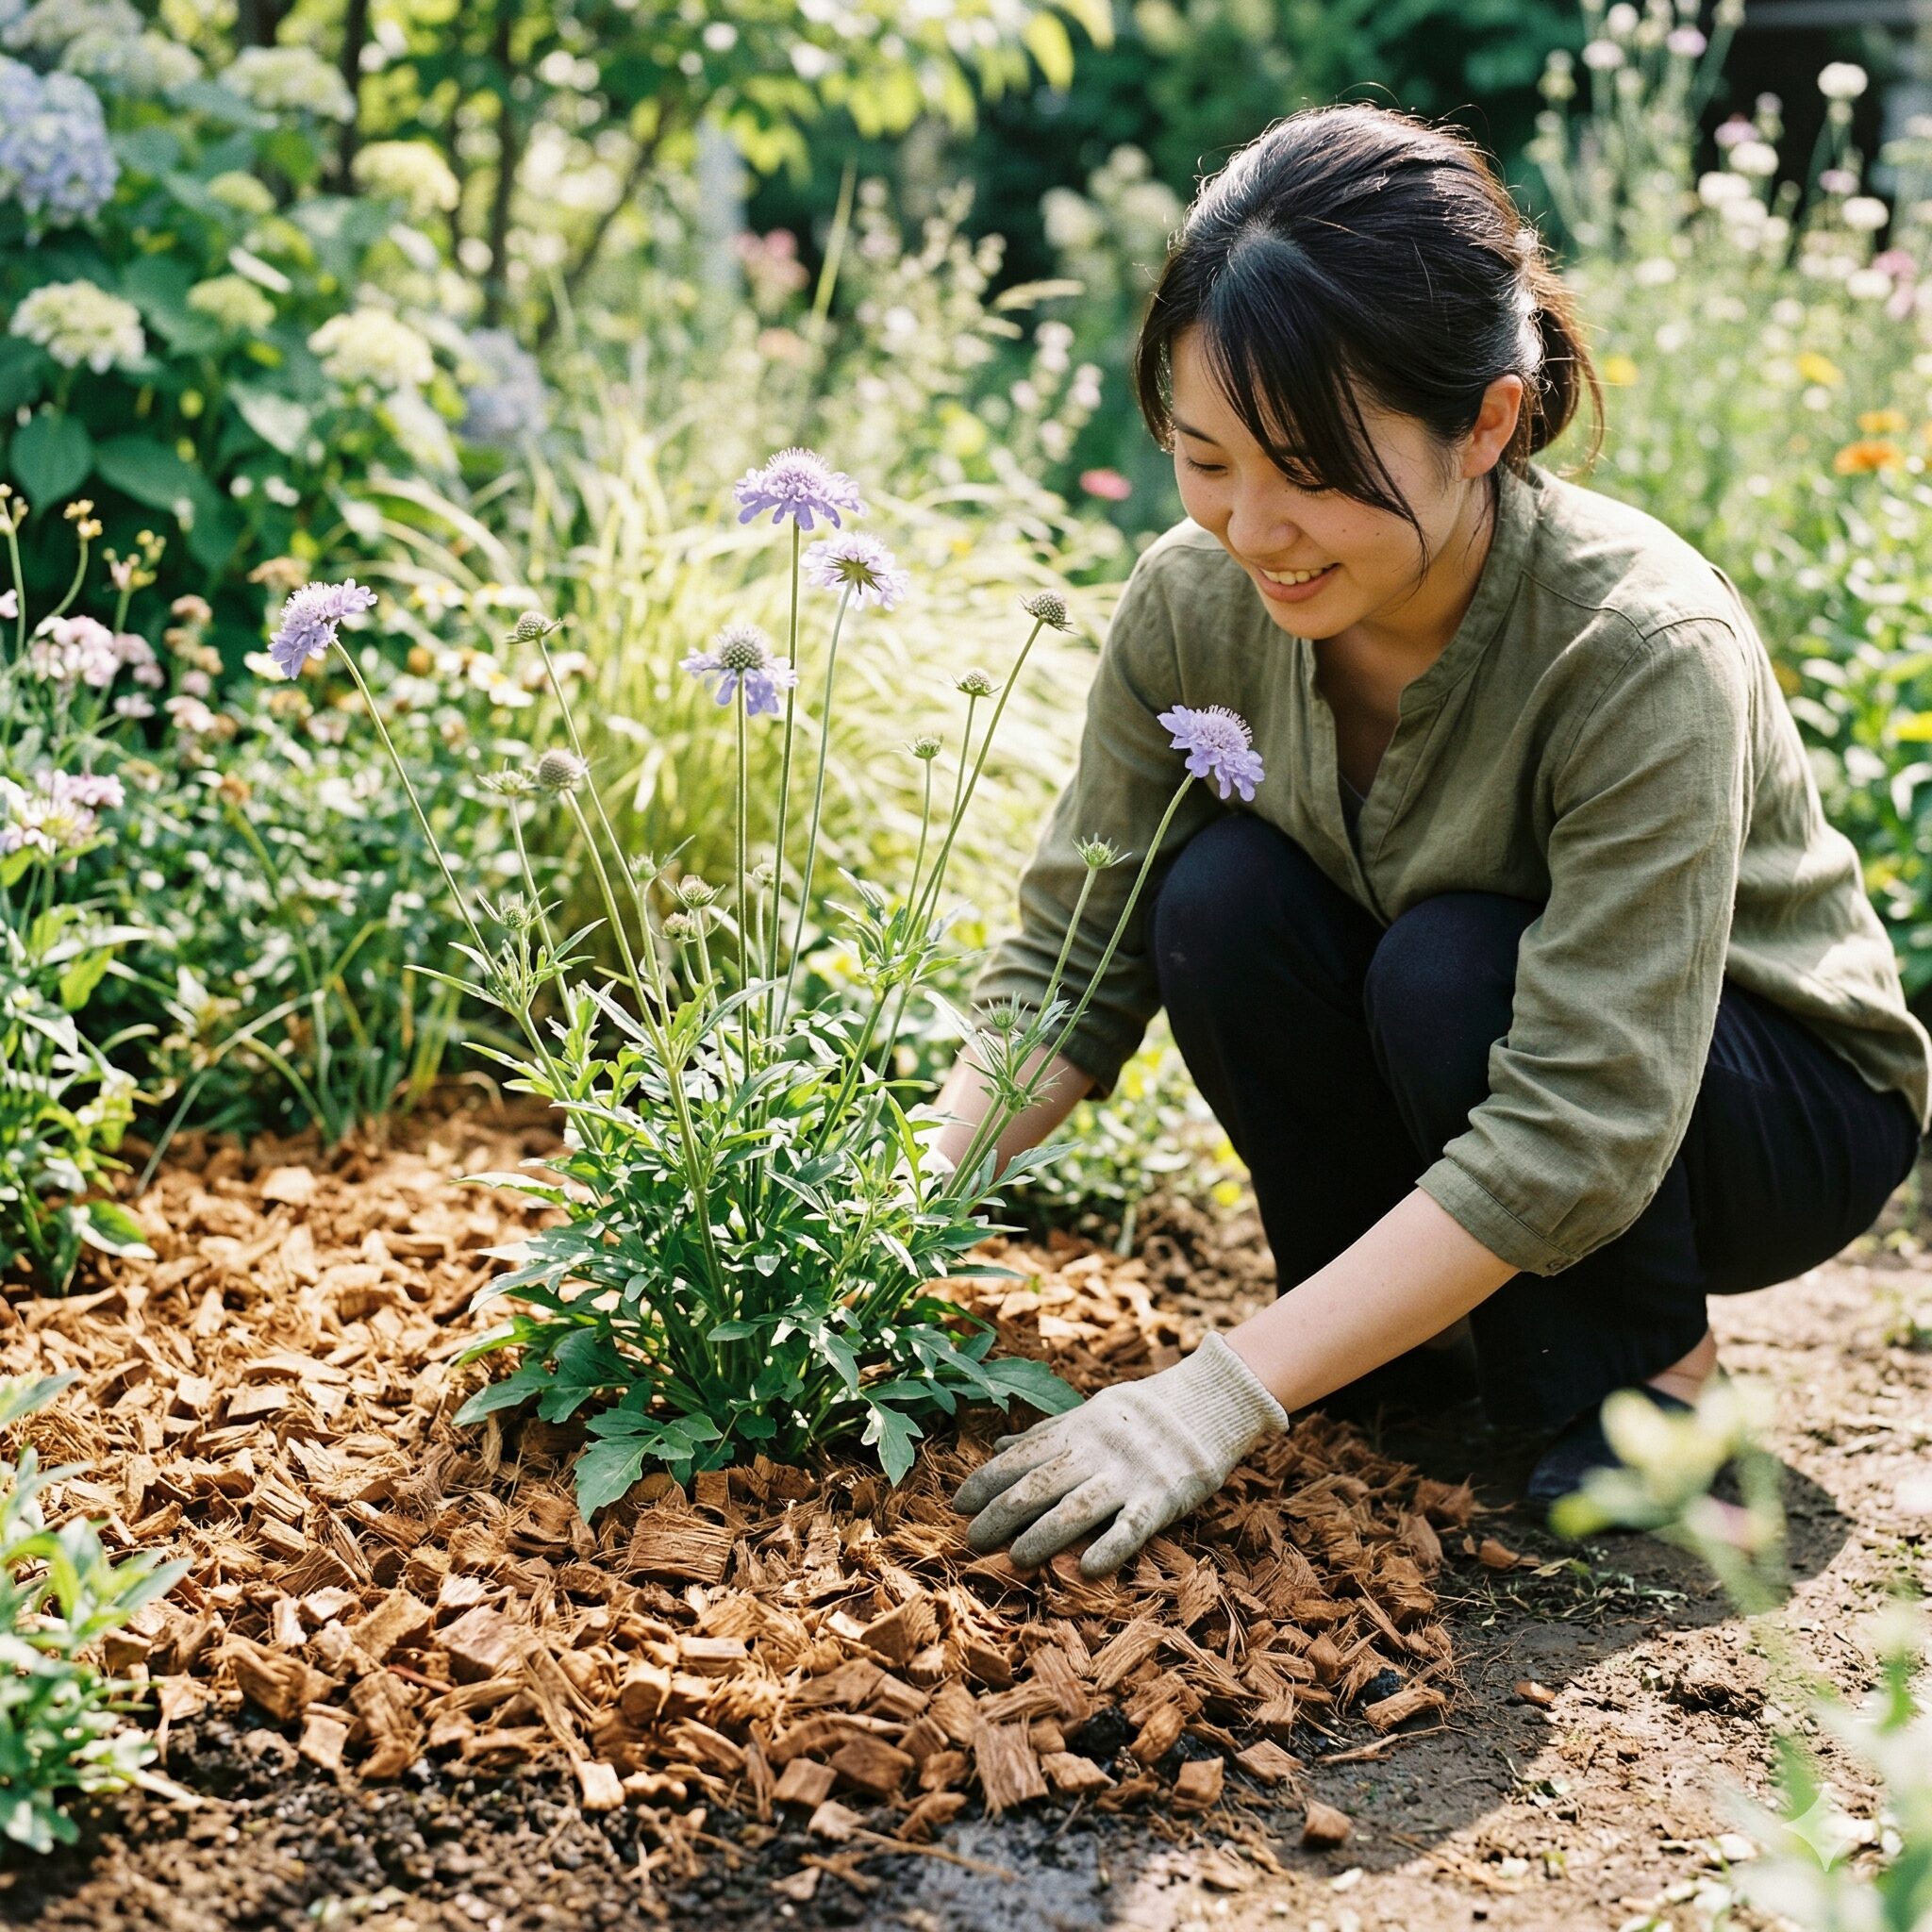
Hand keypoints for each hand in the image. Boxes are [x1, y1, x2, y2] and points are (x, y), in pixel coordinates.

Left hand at [950, 1332, 1288, 1576]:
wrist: (1209, 1401)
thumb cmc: (1141, 1413)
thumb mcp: (1090, 1412)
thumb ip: (1046, 1434)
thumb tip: (998, 1446)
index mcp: (1078, 1429)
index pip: (1023, 1455)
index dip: (988, 1479)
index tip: (957, 1502)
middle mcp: (1097, 1450)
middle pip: (1041, 1482)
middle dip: (1003, 1511)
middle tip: (971, 1539)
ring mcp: (1131, 1473)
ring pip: (1079, 1506)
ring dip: (1044, 1533)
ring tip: (1015, 1558)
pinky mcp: (1165, 1496)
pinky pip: (1135, 1524)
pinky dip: (1112, 1545)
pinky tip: (1089, 1568)